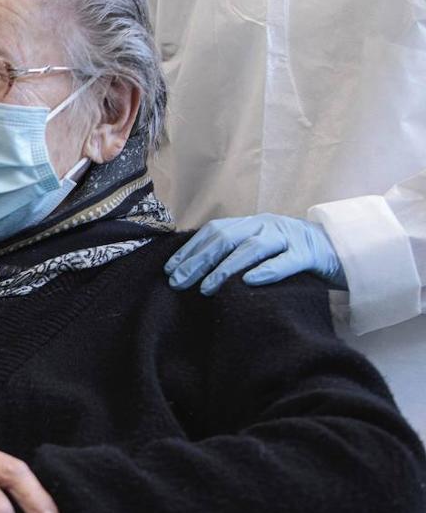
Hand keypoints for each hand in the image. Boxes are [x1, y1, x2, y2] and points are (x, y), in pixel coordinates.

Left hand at [165, 214, 345, 295]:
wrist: (342, 249)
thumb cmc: (292, 254)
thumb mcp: (261, 248)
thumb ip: (235, 252)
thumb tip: (194, 270)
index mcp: (252, 223)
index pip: (213, 232)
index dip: (190, 250)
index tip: (170, 270)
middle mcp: (266, 225)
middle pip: (226, 238)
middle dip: (199, 261)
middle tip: (179, 282)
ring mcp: (288, 237)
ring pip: (252, 248)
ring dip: (225, 269)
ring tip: (206, 288)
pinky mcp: (309, 254)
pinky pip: (285, 261)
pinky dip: (266, 270)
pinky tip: (249, 282)